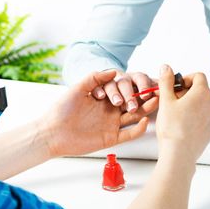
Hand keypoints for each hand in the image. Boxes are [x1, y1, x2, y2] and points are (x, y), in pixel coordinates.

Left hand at [42, 70, 158, 157]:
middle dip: (145, 97)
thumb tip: (114, 70)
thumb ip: (95, 78)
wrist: (51, 132)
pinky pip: (129, 134)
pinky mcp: (111, 138)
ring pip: (133, 117)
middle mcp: (109, 111)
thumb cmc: (61, 110)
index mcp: (104, 98)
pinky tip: (145, 122)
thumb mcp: (78, 88)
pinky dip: (138, 129)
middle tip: (157, 91)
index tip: (147, 80)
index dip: (136, 86)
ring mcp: (111, 125)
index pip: (124, 91)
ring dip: (145, 110)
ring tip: (156, 102)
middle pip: (132, 103)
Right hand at [156, 65, 209, 163]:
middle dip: (187, 92)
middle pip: (201, 90)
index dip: (186, 78)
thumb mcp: (166, 101)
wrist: (179, 153)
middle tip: (173, 100)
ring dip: (192, 104)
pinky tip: (183, 124)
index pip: (198, 76)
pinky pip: (204, 117)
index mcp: (202, 93)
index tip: (176, 86)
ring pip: (203, 104)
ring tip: (177, 114)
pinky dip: (195, 117)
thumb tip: (166, 68)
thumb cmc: (172, 127)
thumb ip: (166, 81)